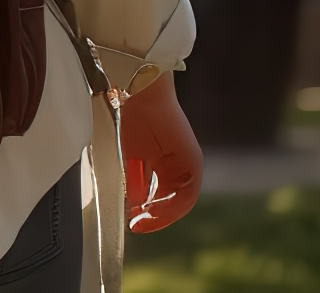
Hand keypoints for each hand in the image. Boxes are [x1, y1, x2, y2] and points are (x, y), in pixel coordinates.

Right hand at [120, 75, 201, 233]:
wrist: (138, 94)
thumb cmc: (129, 119)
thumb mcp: (126, 158)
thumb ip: (132, 182)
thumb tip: (130, 208)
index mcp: (163, 166)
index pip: (160, 198)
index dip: (147, 213)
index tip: (131, 223)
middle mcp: (179, 168)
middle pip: (171, 202)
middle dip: (154, 217)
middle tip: (135, 225)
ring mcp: (189, 166)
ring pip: (180, 201)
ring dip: (162, 214)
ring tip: (142, 221)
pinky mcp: (193, 163)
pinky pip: (186, 194)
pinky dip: (171, 205)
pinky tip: (153, 209)